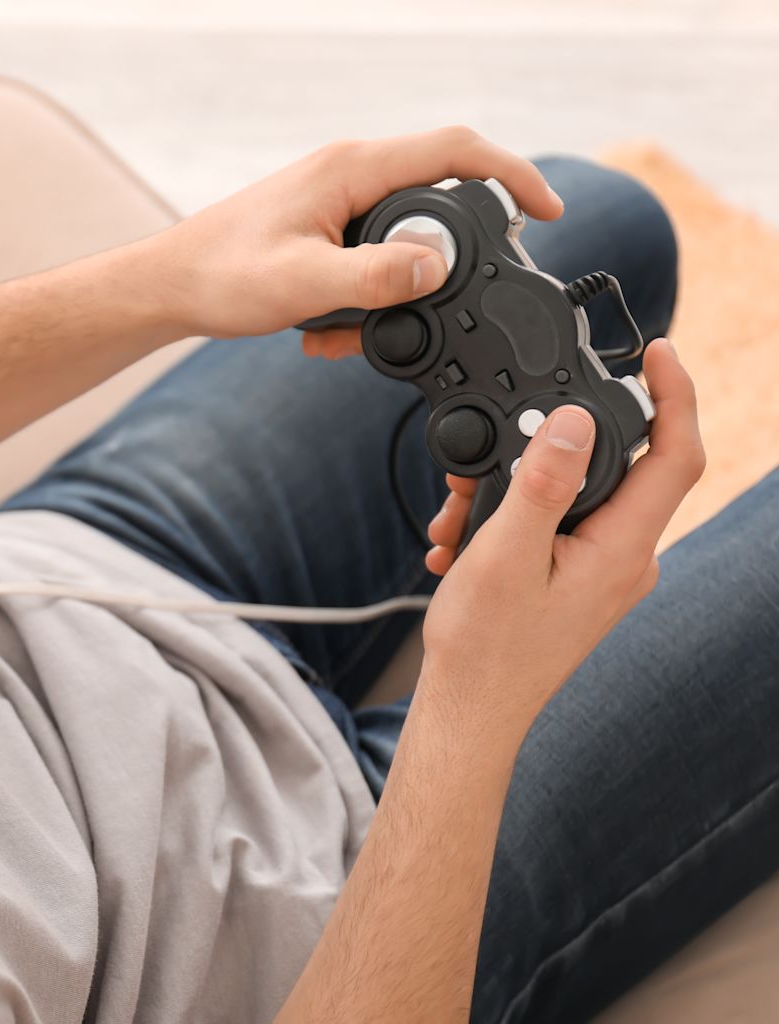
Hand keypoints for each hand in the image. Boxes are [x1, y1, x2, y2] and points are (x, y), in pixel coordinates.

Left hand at [157, 127, 562, 343]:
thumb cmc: (221, 275)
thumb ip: (372, 276)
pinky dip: (364, 301)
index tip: (546, 212)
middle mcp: (350, 176)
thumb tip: (437, 266)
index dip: (510, 177)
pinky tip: (330, 335)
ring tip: (356, 335)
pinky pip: (370, 260)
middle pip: (439, 196)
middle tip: (459, 299)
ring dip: (398, 292)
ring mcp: (338, 203)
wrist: (171, 286)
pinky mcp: (326, 231)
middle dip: (455, 253)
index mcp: (352, 170)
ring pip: (403, 238)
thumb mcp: (302, 283)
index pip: (453, 152)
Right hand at [418, 339, 703, 735]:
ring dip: (514, 492)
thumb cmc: (486, 647)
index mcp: (622, 551)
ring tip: (461, 519)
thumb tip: (571, 420)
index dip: (675, 394)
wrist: (472, 709)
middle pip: (615, 468)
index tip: (657, 351)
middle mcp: (625, 560)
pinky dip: (511, 520)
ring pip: (574, 497)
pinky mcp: (576, 580)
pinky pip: (556, 526)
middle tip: (491, 457)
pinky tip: (465, 541)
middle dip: (546, 450)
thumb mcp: (506, 554)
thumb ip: (542, 484)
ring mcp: (601, 572)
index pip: (676, 455)